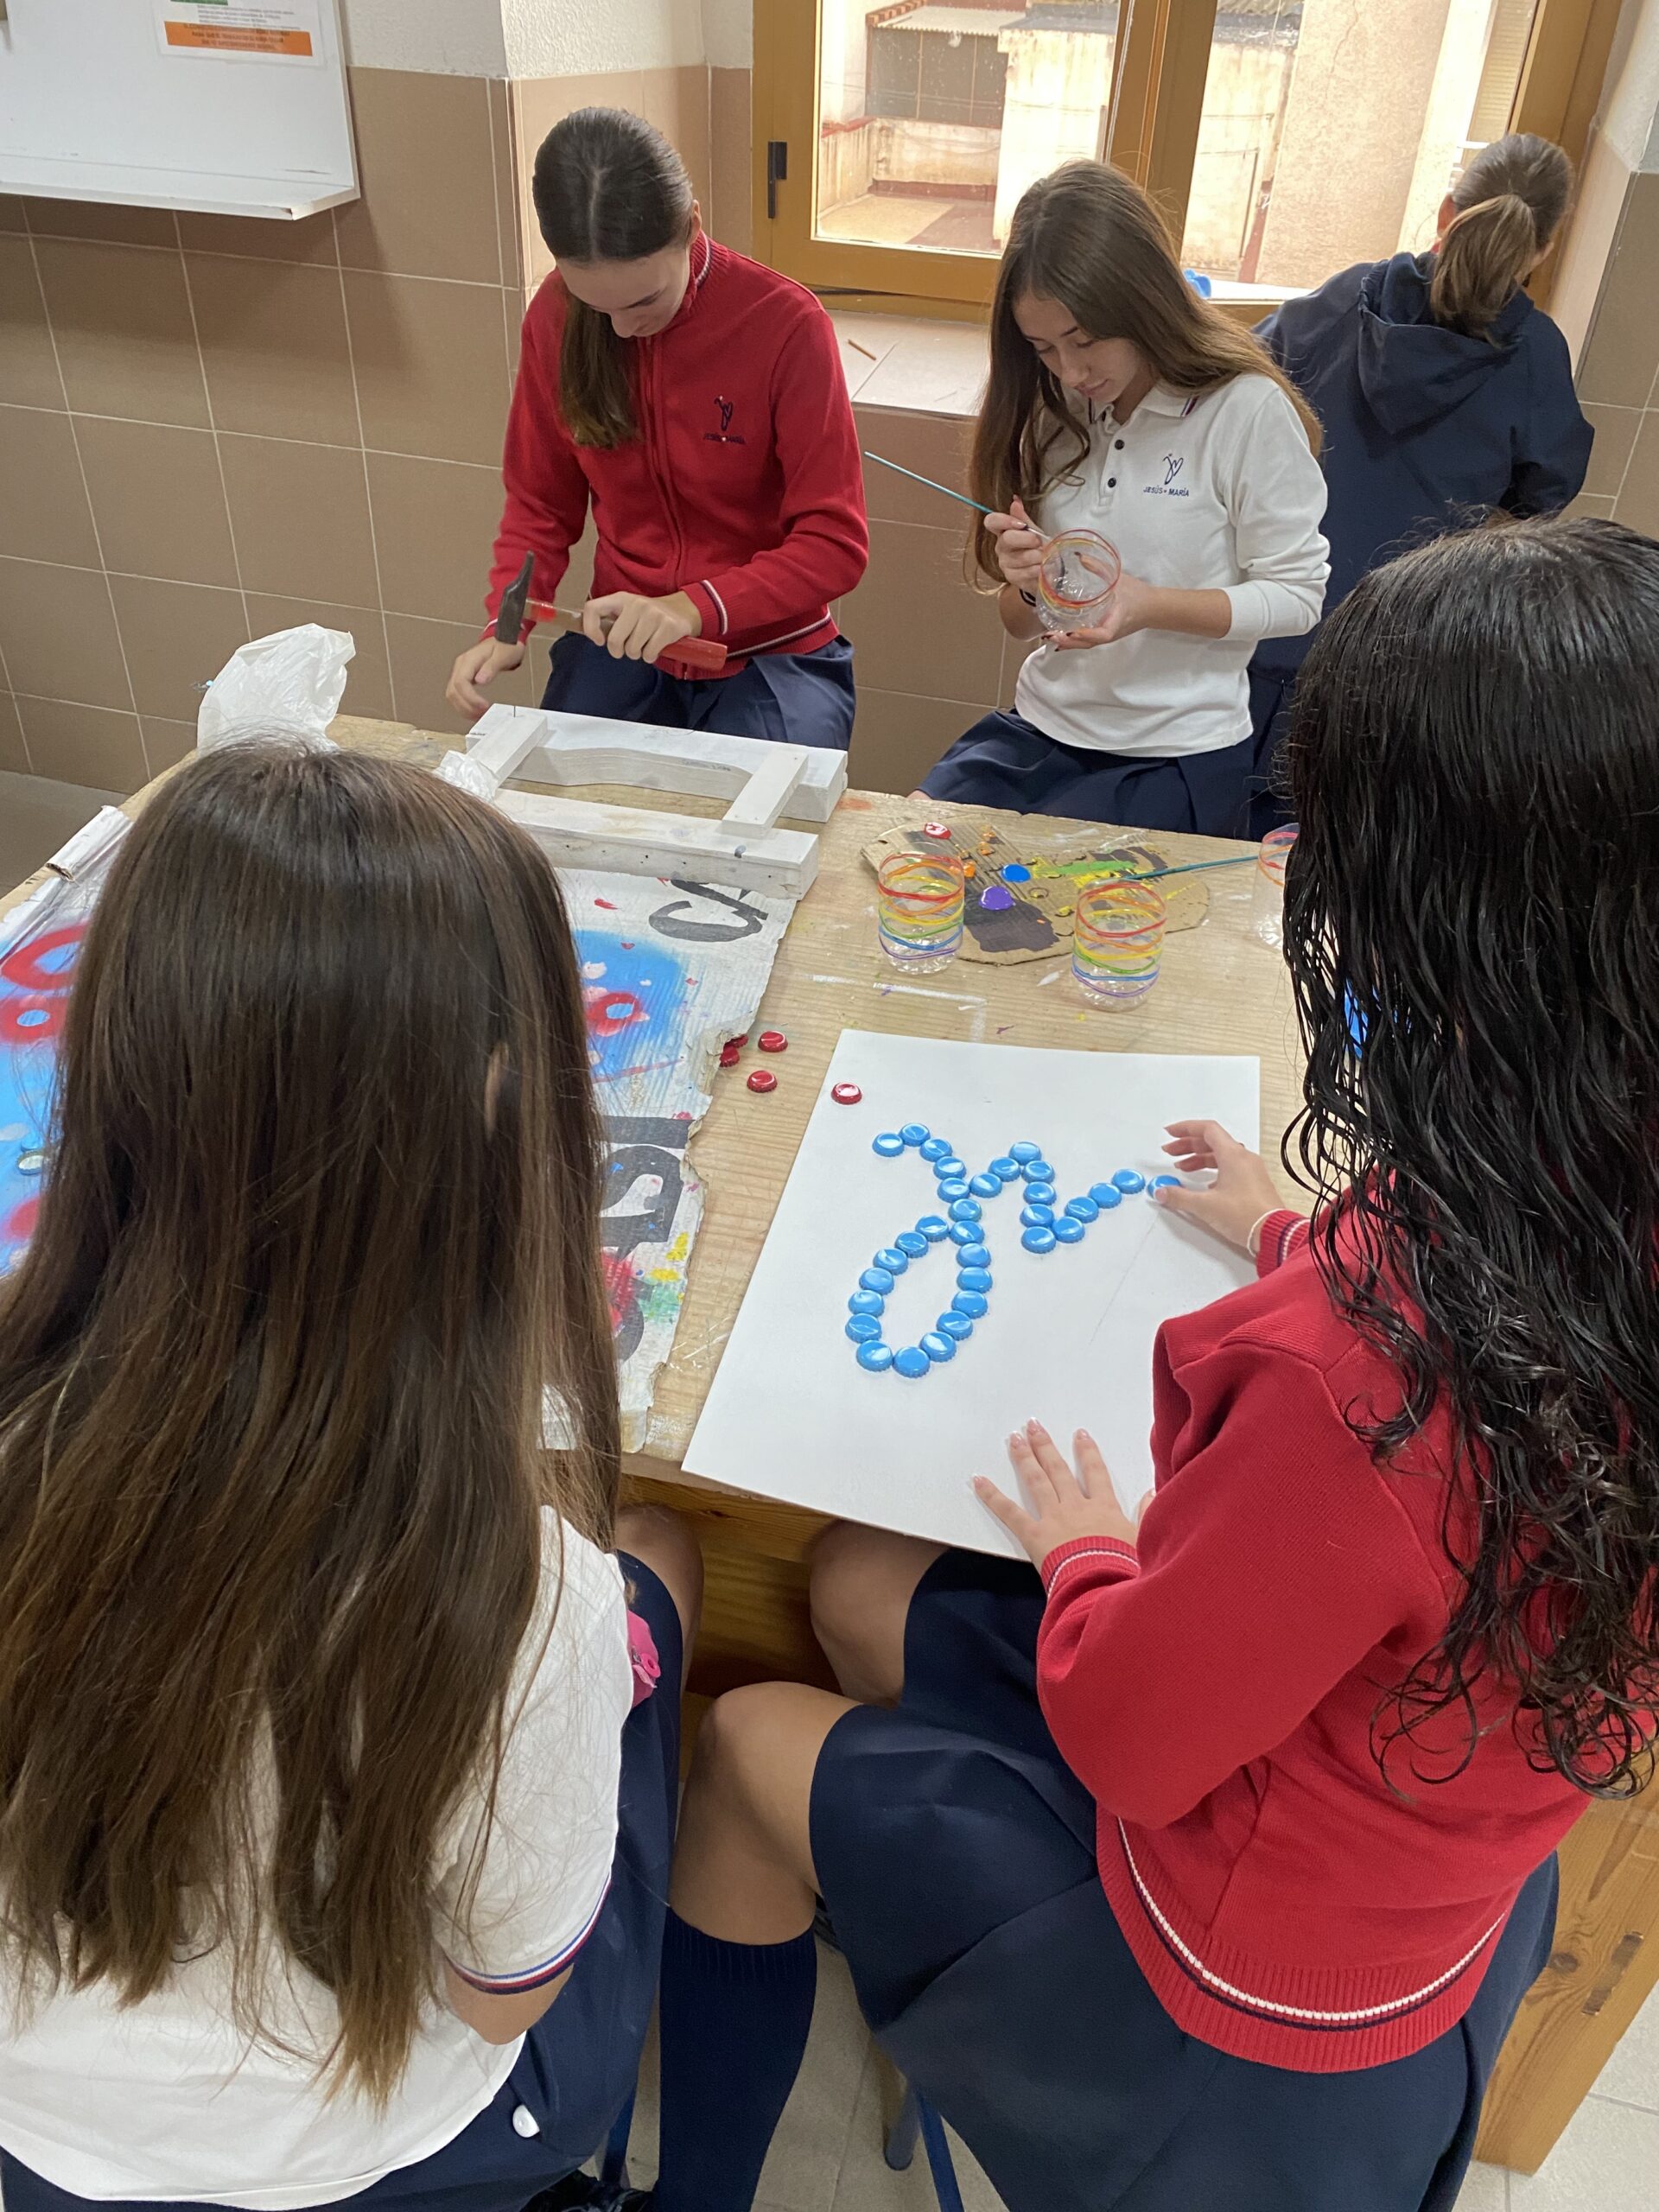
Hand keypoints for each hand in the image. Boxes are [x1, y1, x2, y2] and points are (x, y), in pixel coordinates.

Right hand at [447, 637, 525, 720]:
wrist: (505, 639)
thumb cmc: (505, 646)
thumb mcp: (502, 655)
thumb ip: (491, 667)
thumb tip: (480, 680)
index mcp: (468, 660)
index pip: (460, 682)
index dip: (470, 698)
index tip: (483, 706)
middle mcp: (461, 666)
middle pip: (453, 691)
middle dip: (466, 707)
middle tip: (481, 715)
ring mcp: (460, 672)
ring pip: (452, 695)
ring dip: (464, 709)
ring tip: (479, 716)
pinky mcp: (464, 678)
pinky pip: (458, 695)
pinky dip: (465, 706)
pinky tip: (475, 712)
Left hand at [583, 591, 700, 664]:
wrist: (682, 610)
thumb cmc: (649, 617)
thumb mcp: (627, 611)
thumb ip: (610, 621)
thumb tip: (595, 636)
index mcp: (621, 598)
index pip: (593, 608)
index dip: (590, 628)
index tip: (600, 640)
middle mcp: (636, 604)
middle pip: (615, 639)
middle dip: (619, 651)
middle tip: (627, 649)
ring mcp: (653, 614)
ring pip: (633, 649)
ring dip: (638, 654)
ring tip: (645, 644)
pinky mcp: (668, 626)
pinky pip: (649, 653)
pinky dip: (650, 656)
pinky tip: (655, 647)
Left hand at [973, 1420, 1139, 1567]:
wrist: (1104, 1586)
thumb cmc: (1124, 1568)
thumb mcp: (1145, 1541)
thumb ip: (1147, 1515)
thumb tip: (1152, 1493)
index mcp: (1104, 1508)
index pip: (1095, 1473)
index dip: (1087, 1453)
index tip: (1081, 1435)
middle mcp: (1077, 1506)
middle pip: (1058, 1470)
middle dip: (1046, 1446)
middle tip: (1034, 1426)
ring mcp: (1054, 1518)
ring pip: (1036, 1481)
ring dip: (1024, 1458)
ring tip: (1014, 1439)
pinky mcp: (1035, 1535)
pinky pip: (1010, 1512)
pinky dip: (992, 1496)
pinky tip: (979, 1481)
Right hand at [986, 497, 1046, 592]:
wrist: (1043, 570)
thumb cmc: (1036, 548)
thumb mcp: (1033, 530)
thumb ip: (1023, 517)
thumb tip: (1015, 500)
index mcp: (1003, 532)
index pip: (991, 521)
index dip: (1003, 520)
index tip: (1021, 524)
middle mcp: (1000, 547)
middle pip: (1007, 539)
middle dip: (1027, 539)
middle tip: (1039, 542)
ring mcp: (1004, 563)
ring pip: (1018, 558)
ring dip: (1036, 556)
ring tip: (1044, 557)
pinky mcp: (1011, 578)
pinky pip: (1024, 573)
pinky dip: (1036, 570)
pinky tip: (1042, 568)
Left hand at [1046, 568, 1155, 649]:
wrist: (1152, 607)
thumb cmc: (1138, 594)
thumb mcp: (1119, 578)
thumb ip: (1099, 568)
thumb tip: (1079, 556)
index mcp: (1116, 620)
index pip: (1102, 634)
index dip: (1086, 635)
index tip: (1071, 631)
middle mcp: (1110, 633)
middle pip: (1088, 643)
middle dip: (1068, 642)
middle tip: (1050, 635)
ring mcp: (1107, 637)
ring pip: (1085, 645)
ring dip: (1067, 644)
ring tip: (1049, 637)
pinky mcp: (1104, 636)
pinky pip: (1087, 642)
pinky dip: (1072, 642)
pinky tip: (1059, 640)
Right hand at [1156, 1121, 1287, 1253]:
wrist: (1274, 1233)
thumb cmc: (1247, 1216)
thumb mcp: (1205, 1205)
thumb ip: (1179, 1196)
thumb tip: (1162, 1191)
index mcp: (1233, 1155)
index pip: (1207, 1129)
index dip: (1185, 1128)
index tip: (1171, 1133)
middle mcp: (1244, 1158)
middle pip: (1212, 1141)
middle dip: (1188, 1144)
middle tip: (1171, 1151)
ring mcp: (1251, 1170)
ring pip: (1221, 1155)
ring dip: (1200, 1158)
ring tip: (1182, 1167)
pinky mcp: (1254, 1183)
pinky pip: (1231, 1168)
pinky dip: (1214, 1169)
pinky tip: (1204, 1184)